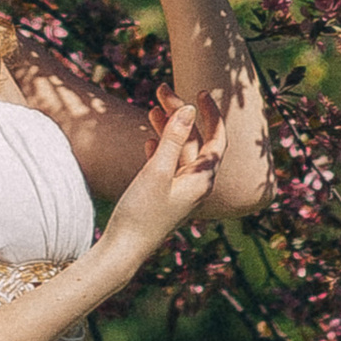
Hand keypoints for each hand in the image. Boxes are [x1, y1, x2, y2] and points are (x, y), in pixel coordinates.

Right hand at [104, 89, 221, 267]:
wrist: (123, 250)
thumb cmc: (142, 213)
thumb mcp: (157, 171)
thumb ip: (173, 139)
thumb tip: (189, 108)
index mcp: (201, 180)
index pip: (217, 139)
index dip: (211, 113)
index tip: (200, 91)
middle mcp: (195, 185)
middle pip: (195, 141)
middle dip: (180, 115)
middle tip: (161, 90)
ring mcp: (179, 191)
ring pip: (179, 152)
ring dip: (168, 129)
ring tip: (152, 108)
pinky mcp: (164, 197)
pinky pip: (167, 166)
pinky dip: (160, 149)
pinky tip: (148, 140)